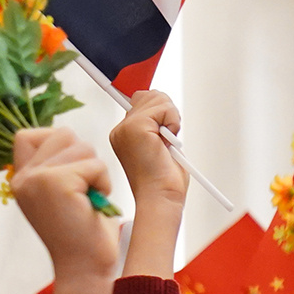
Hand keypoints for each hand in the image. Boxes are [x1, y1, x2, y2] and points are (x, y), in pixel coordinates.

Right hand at [10, 126, 118, 286]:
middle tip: (84, 189)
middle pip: (61, 133)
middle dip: (83, 156)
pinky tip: (94, 204)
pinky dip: (102, 182)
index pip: (26, 135)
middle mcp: (23, 178)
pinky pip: (94, 164)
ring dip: (95, 171)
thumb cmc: (82, 234)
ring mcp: (36, 180)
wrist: (84, 269)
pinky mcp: (56, 183)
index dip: (55, 142)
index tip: (71, 171)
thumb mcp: (61, 193)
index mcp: (21, 181)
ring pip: (81, 146)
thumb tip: (66, 137)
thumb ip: (56, 165)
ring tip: (89, 199)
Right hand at [107, 91, 186, 213]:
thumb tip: (163, 104)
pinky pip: (164, 108)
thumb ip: (158, 122)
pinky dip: (172, 123)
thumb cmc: (162, 180)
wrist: (160, 198)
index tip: (164, 117)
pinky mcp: (135, 128)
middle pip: (151, 95)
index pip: (140, 101)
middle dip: (167, 114)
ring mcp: (125, 128)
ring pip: (158, 98)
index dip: (157, 107)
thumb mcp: (161, 143)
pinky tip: (166, 143)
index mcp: (124, 133)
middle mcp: (121, 129)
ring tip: (166, 144)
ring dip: (171, 119)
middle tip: (166, 141)